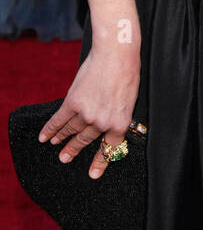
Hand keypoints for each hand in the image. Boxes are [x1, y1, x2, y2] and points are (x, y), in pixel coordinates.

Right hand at [38, 41, 140, 179]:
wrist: (116, 55)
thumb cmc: (128, 72)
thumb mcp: (130, 99)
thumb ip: (116, 114)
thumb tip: (106, 121)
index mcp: (120, 123)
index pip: (109, 147)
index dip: (100, 161)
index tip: (93, 173)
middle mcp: (102, 123)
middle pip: (86, 139)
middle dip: (74, 150)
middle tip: (65, 158)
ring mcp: (86, 114)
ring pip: (71, 130)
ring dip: (61, 138)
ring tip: (56, 145)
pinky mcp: (73, 102)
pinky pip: (59, 119)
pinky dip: (51, 128)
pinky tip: (45, 136)